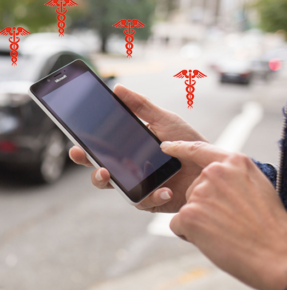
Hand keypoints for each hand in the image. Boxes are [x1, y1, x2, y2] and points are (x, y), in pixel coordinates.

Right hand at [69, 84, 206, 212]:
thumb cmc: (189, 142)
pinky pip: (144, 202)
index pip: (100, 151)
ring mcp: (139, 187)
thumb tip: (117, 88)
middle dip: (90, 167)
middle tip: (84, 158)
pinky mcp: (154, 201)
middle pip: (100, 173)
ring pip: (116, 189)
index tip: (76, 145)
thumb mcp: (164, 120)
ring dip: (109, 182)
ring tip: (109, 174)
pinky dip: (152, 196)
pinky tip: (164, 189)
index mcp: (127, 151)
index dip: (84, 150)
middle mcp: (129, 170)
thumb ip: (141, 106)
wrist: (214, 166)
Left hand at [163, 141, 286, 289]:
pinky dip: (189, 235)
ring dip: (199, 222)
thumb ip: (232, 178)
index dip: (179, 148)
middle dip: (204, 206)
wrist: (275, 254)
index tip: (165, 147)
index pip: (199, 150)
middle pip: (192, 188)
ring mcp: (200, 192)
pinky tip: (213, 240)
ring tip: (225, 231)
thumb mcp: (257, 188)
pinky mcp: (188, 213)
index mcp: (234, 163)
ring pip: (186, 208)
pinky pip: (178, 225)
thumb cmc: (268, 226)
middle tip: (230, 221)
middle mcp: (214, 173)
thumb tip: (209, 179)